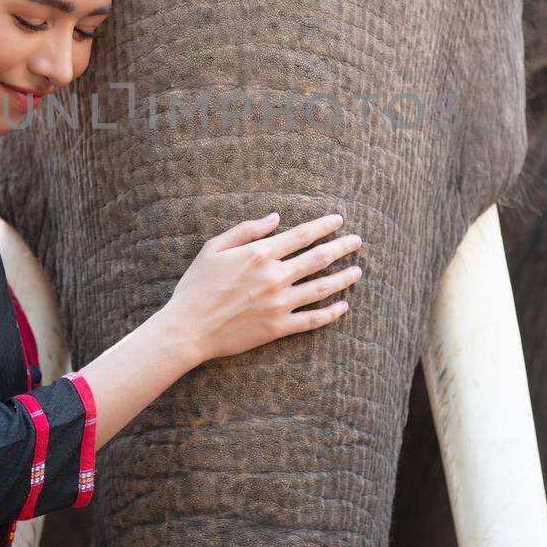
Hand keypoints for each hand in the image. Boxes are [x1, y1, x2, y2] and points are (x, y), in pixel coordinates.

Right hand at [165, 212, 363, 362]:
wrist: (188, 328)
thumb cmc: (196, 286)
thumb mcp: (214, 248)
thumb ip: (246, 230)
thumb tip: (275, 217)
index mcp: (260, 254)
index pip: (302, 235)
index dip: (323, 226)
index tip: (339, 220)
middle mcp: (275, 276)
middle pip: (318, 258)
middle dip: (342, 247)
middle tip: (358, 241)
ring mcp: (279, 304)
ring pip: (322, 288)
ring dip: (344, 278)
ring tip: (358, 270)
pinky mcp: (278, 327)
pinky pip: (312, 320)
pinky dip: (331, 313)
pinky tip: (344, 307)